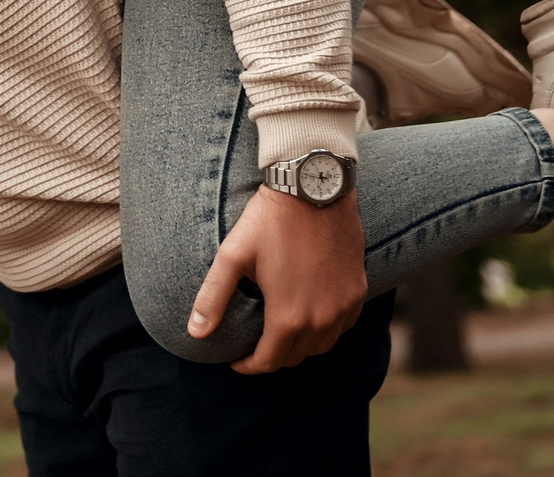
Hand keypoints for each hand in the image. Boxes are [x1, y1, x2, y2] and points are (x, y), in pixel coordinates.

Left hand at [188, 185, 366, 374]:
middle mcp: (321, 319)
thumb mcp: (233, 256)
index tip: (236, 360)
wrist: (313, 188)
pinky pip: (343, 326)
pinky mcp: (358, 290)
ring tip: (279, 333)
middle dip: (272, 356)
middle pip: (295, 357)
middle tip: (255, 345)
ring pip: (322, 346)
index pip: (268, 362)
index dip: (248, 366)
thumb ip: (213, 297)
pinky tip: (311, 315)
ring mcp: (344, 306)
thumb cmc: (269, 220)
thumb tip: (195, 333)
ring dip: (300, 346)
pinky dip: (326, 330)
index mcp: (288, 317)